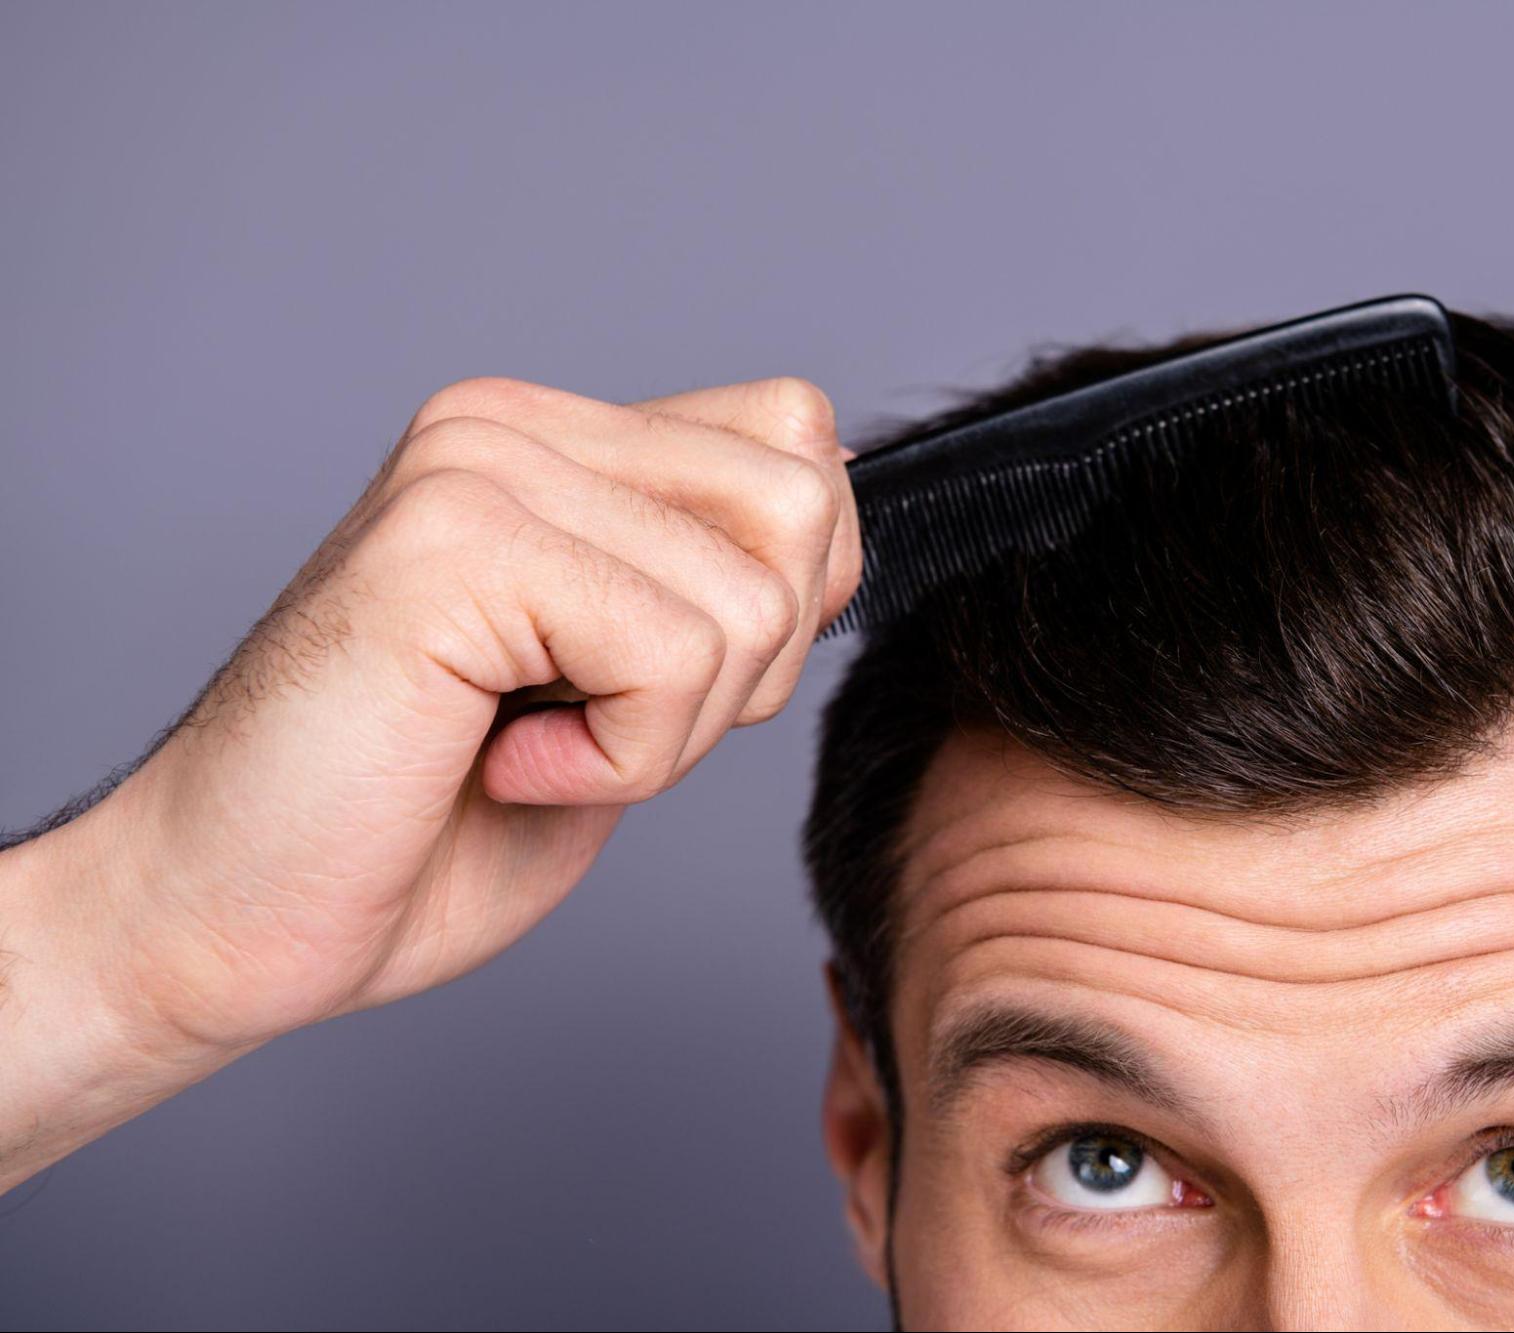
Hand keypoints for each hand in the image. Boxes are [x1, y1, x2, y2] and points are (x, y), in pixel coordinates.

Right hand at [1, 375, 859, 1173]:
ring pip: (752, 597)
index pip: (794, 440)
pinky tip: (507, 766)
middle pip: (799, 506)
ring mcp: (476, 471)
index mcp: (552, 443)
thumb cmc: (422, 825)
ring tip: (536, 748)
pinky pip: (677, 655)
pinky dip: (621, 758)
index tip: (666, 682)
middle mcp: (508, 427)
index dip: (791, 591)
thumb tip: (837, 512)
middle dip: (747, 670)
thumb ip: (711, 586)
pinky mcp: (452, 545)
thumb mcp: (622, 690)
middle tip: (600, 724)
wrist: (234, 919)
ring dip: (672, 729)